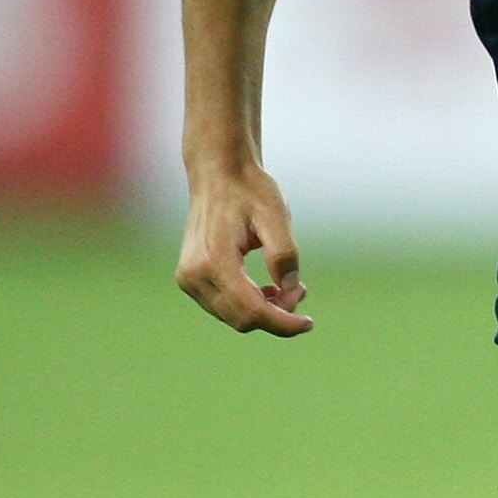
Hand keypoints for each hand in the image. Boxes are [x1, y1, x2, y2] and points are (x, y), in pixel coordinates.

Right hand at [176, 167, 312, 335]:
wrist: (218, 173)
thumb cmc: (249, 190)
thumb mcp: (275, 216)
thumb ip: (284, 254)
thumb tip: (291, 290)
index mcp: (213, 261)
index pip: (252, 311)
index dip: (283, 323)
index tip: (308, 323)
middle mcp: (194, 276)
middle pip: (242, 319)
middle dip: (277, 314)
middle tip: (301, 290)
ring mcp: (188, 279)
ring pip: (233, 316)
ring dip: (265, 310)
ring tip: (290, 286)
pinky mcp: (191, 278)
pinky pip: (224, 306)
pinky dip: (250, 304)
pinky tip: (271, 288)